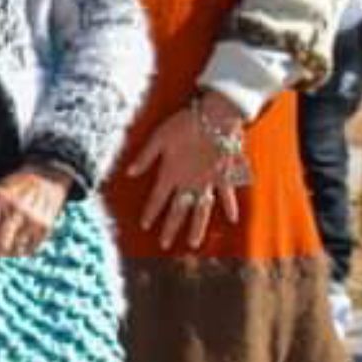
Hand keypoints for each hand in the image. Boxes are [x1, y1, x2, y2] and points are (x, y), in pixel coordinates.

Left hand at [0, 166, 70, 260]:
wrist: (45, 179)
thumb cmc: (12, 189)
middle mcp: (15, 209)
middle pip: (0, 244)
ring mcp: (32, 220)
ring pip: (14, 250)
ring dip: (4, 257)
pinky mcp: (44, 228)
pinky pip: (28, 250)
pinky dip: (18, 254)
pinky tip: (13, 251)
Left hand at [123, 99, 249, 250]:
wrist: (213, 116)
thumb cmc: (184, 123)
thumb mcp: (158, 137)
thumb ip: (145, 157)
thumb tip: (128, 173)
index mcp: (170, 173)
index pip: (157, 198)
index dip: (150, 212)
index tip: (144, 226)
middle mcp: (188, 182)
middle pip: (178, 210)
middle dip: (170, 228)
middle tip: (164, 245)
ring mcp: (208, 181)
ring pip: (201, 210)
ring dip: (197, 227)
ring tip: (193, 244)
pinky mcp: (224, 176)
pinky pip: (227, 195)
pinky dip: (230, 207)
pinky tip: (233, 220)